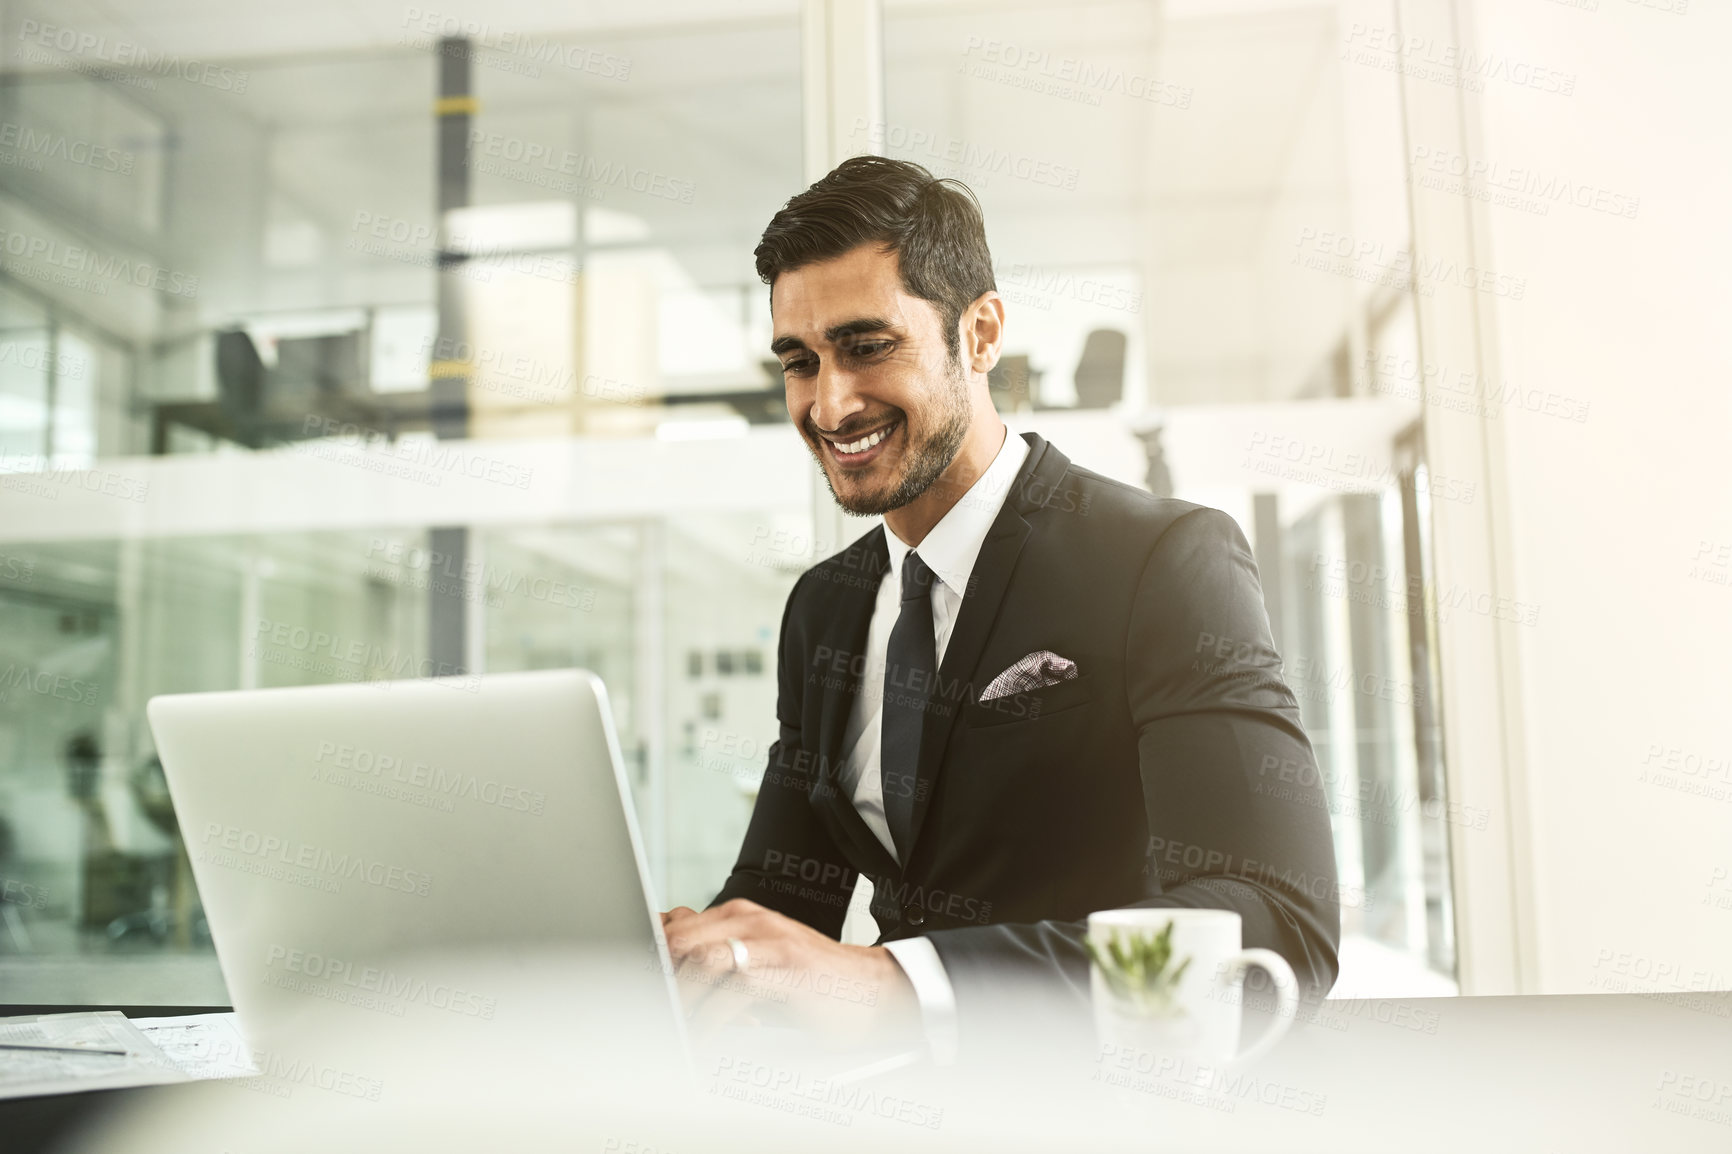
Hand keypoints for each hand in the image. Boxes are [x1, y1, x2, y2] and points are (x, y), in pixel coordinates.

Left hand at [660, 899, 918, 1046]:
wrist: (872, 991)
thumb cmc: (811, 984)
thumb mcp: (758, 963)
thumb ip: (718, 960)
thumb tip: (667, 977)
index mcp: (739, 915)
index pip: (675, 924)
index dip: (649, 954)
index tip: (634, 983)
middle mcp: (751, 920)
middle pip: (680, 939)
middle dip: (659, 977)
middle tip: (648, 1010)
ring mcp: (769, 941)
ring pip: (702, 960)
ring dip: (681, 1001)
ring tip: (671, 1029)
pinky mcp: (784, 969)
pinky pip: (732, 993)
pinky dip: (711, 1023)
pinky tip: (704, 1041)